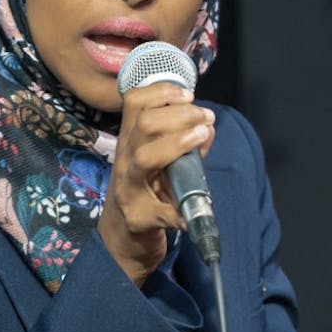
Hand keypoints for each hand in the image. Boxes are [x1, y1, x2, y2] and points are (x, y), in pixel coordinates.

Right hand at [97, 82, 214, 285]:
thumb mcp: (167, 165)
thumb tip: (209, 126)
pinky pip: (162, 212)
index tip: (189, 95)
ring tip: (202, 137)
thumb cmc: (147, 194)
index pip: (133, 103)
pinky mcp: (138, 219)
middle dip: (179, 114)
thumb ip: (188, 146)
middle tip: (206, 117)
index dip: (161, 91)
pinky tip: (192, 212)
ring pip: (145, 157)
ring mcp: (128, 189)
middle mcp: (125, 160)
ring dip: (178, 143)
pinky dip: (181, 211)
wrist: (122, 239)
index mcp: (130, 142)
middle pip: (143, 125)